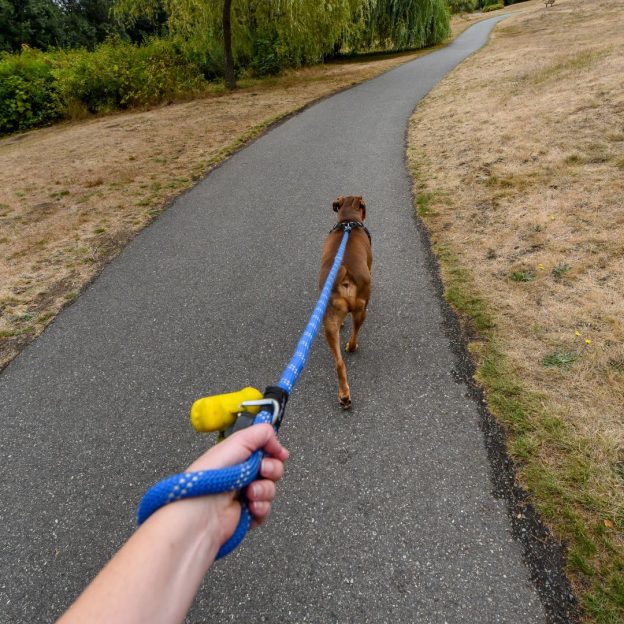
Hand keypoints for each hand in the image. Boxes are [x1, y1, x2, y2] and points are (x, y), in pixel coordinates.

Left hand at [185, 423, 288, 545]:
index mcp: (236, 455)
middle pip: (273, 468)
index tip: (278, 452)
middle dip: (272, 469)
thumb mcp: (236, 443)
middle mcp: (241, 473)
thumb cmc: (209, 477)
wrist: (202, 513)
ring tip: (250, 492)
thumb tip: (274, 434)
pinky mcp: (247, 513)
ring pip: (271, 489)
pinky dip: (261, 507)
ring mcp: (244, 494)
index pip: (264, 448)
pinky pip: (266, 509)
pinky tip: (251, 505)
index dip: (274, 450)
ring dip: (265, 489)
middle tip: (262, 470)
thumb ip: (260, 433)